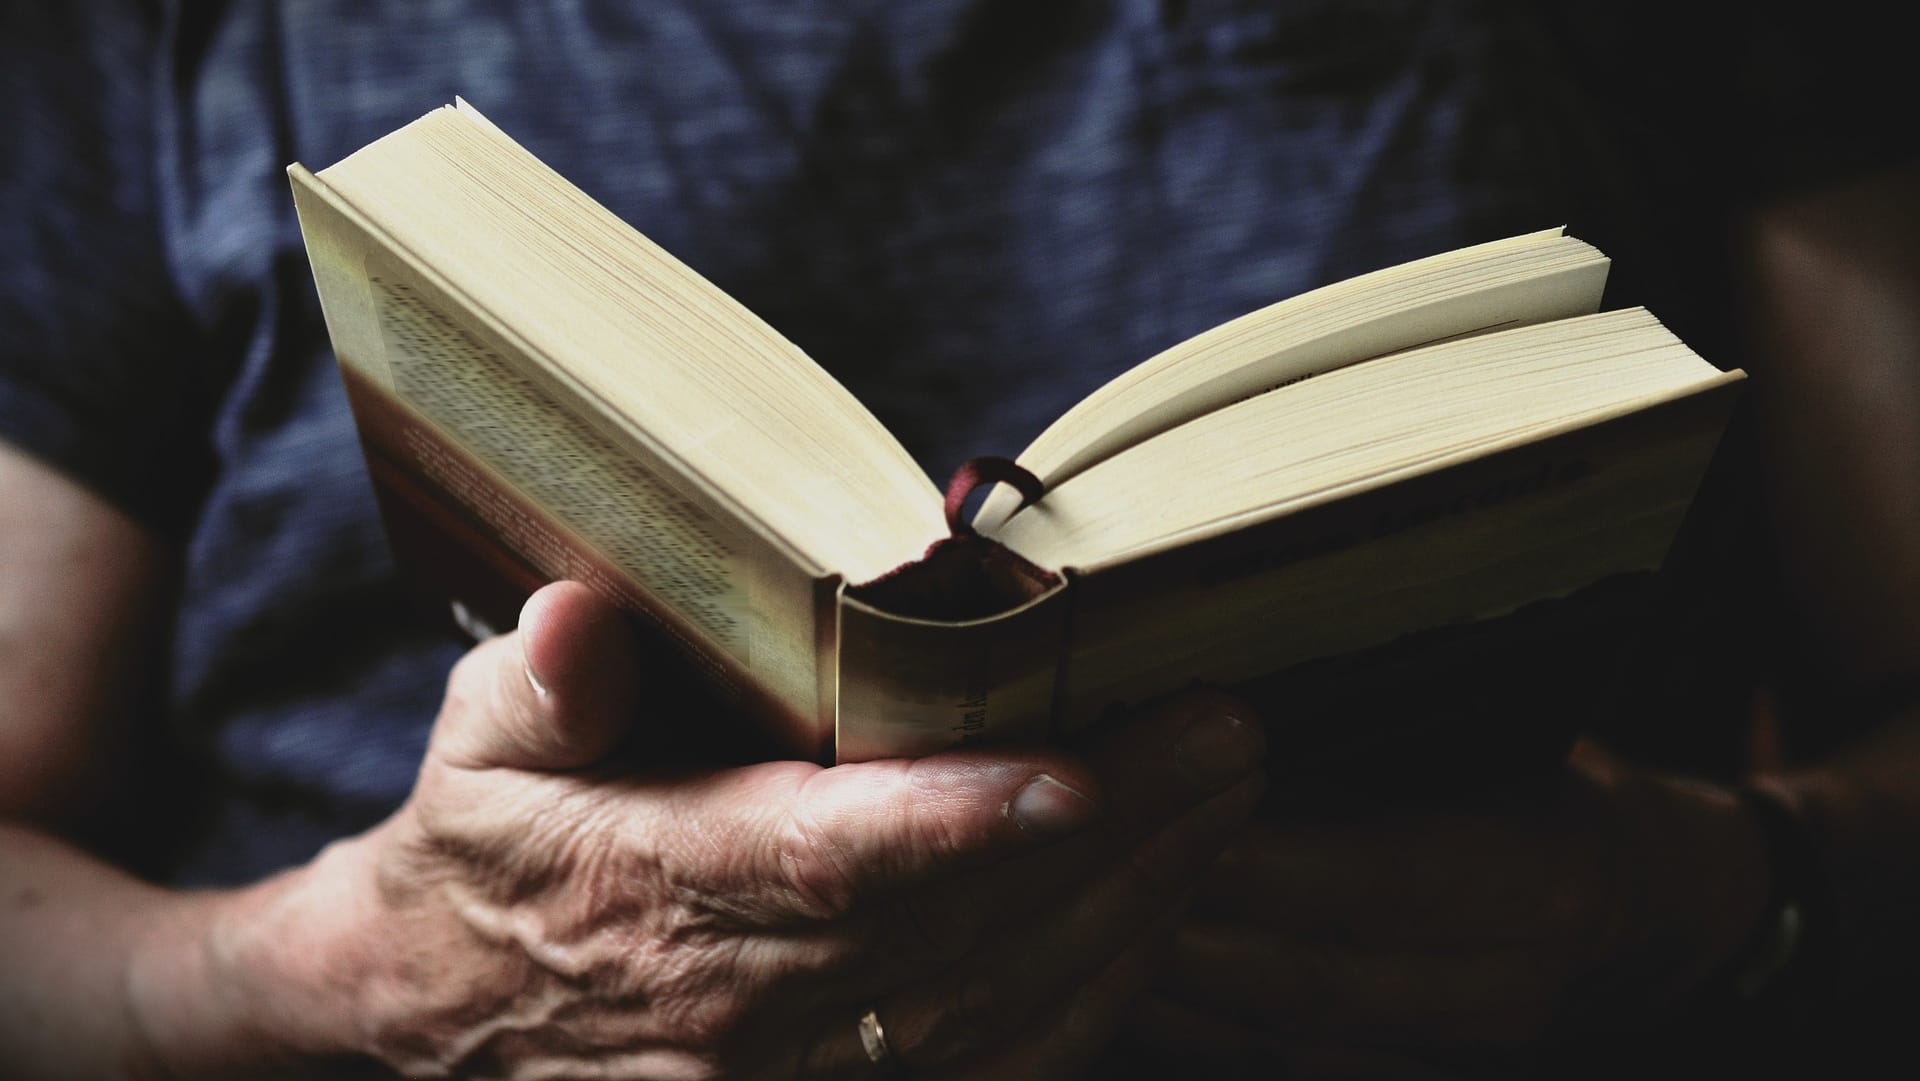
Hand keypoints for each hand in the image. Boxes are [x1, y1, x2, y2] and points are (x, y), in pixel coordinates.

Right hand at [138, 581, 1266, 1079]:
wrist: (435, 1020)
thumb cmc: (482, 855)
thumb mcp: (473, 749)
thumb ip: (537, 688)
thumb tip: (582, 620)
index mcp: (648, 894)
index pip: (824, 866)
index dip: (957, 827)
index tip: (1085, 770)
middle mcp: (733, 1010)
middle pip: (952, 934)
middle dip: (1109, 840)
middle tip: (1226, 733)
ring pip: (993, 1011)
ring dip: (1126, 910)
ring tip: (1226, 799)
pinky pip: (987, 1071)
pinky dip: (1088, 996)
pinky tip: (1161, 908)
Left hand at [1118, 740, 1773, 1077]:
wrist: (1650, 896)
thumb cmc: (1560, 774)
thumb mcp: (1514, 720)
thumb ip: (1392, 716)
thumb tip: (1228, 682)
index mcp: (1543, 874)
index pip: (1381, 875)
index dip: (1262, 854)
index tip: (1155, 807)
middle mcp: (1500, 984)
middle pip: (1307, 973)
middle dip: (1179, 924)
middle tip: (1065, 865)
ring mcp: (1445, 1045)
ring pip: (1274, 1033)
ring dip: (1161, 981)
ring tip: (1056, 920)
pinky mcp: (1394, 1072)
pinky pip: (1266, 1061)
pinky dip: (1182, 1019)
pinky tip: (1105, 970)